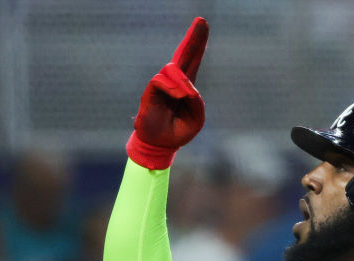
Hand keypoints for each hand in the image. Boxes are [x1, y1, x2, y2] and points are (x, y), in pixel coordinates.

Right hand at [126, 17, 208, 168]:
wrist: (161, 145)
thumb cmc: (179, 131)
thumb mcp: (197, 119)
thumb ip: (197, 103)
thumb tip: (188, 88)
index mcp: (187, 85)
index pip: (194, 59)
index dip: (198, 42)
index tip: (203, 23)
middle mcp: (174, 81)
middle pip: (184, 54)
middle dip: (193, 37)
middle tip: (201, 20)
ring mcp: (162, 85)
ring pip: (172, 69)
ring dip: (182, 81)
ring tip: (186, 96)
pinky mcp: (150, 93)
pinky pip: (160, 81)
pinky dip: (171, 87)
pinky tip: (179, 96)